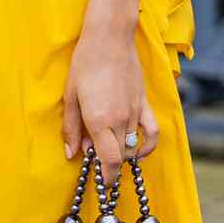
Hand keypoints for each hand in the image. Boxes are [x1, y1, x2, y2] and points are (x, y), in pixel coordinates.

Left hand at [62, 24, 158, 184]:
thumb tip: (72, 153)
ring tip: (112, 155)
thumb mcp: (70, 97)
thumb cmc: (85, 63)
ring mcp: (134, 112)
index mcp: (98, 120)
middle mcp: (119, 120)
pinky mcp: (144, 103)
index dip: (106, 177)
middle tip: (100, 169)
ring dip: (123, 155)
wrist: (109, 38)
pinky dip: (149, 145)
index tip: (102, 184)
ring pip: (133, 146)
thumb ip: (71, 128)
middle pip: (120, 157)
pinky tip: (140, 150)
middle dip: (111, 169)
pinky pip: (152, 130)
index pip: (108, 161)